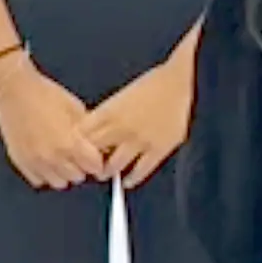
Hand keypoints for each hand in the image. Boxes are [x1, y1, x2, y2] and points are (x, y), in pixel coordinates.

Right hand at [0, 59, 105, 191]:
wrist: (14, 89)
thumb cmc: (42, 94)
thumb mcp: (75, 108)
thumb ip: (87, 130)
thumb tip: (97, 142)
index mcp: (70, 143)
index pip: (94, 167)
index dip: (97, 160)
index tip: (95, 156)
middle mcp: (53, 157)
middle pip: (78, 177)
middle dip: (81, 166)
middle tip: (78, 155)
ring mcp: (35, 161)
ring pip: (59, 183)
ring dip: (63, 173)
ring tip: (62, 158)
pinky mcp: (20, 161)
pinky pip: (38, 180)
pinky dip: (45, 173)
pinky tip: (47, 160)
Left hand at [86, 46, 198, 185]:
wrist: (184, 81)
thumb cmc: (156, 82)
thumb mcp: (123, 94)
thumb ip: (109, 112)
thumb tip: (96, 127)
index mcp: (110, 111)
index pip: (83, 135)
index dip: (78, 144)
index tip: (77, 149)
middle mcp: (121, 128)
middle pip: (94, 152)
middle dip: (89, 160)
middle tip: (88, 165)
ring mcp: (139, 141)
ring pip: (114, 165)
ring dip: (107, 171)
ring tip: (105, 173)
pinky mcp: (159, 149)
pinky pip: (141, 171)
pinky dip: (131, 178)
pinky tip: (127, 181)